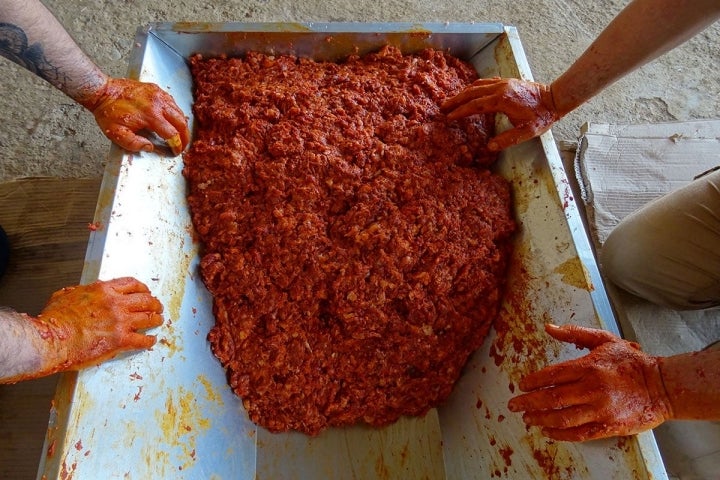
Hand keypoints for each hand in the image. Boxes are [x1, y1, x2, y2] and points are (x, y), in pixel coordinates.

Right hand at [35, 277, 163, 371]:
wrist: (50, 340)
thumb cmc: (53, 320)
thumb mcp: (65, 295)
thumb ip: (80, 291)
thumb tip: (84, 291)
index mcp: (102, 290)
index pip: (131, 284)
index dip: (142, 288)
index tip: (146, 291)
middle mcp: (115, 303)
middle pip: (145, 299)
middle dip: (154, 303)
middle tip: (157, 306)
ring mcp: (120, 321)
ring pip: (148, 317)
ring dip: (155, 319)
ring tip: (158, 320)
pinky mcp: (120, 340)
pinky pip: (143, 340)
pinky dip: (149, 341)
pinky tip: (151, 341)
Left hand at [81, 78, 189, 155]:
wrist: (102, 92)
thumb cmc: (108, 112)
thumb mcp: (117, 134)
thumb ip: (135, 144)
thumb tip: (150, 147)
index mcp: (150, 116)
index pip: (172, 134)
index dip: (177, 145)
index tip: (176, 151)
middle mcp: (158, 104)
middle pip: (181, 122)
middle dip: (184, 136)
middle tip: (183, 144)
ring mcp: (158, 94)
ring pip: (179, 111)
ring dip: (181, 124)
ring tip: (180, 133)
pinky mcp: (156, 89)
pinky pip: (172, 102)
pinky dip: (175, 112)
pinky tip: (172, 118)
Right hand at [441, 78, 559, 150]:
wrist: (554, 99)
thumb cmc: (541, 116)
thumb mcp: (526, 132)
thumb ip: (507, 140)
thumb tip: (489, 147)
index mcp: (502, 100)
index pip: (475, 106)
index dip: (461, 112)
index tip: (449, 117)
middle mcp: (500, 88)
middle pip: (472, 93)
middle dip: (456, 100)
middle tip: (443, 107)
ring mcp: (503, 83)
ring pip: (477, 85)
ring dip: (463, 93)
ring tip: (452, 100)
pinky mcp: (507, 82)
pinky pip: (485, 82)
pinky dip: (474, 87)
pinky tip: (469, 92)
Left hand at [507, 324, 672, 440]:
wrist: (663, 386)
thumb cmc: (631, 362)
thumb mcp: (603, 340)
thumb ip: (574, 334)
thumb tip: (548, 327)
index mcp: (588, 367)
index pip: (551, 376)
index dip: (532, 382)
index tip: (521, 386)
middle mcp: (592, 389)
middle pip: (551, 398)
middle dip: (528, 403)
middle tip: (514, 405)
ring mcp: (600, 410)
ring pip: (562, 418)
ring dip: (540, 419)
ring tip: (528, 419)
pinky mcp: (608, 426)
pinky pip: (579, 434)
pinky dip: (560, 434)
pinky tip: (548, 431)